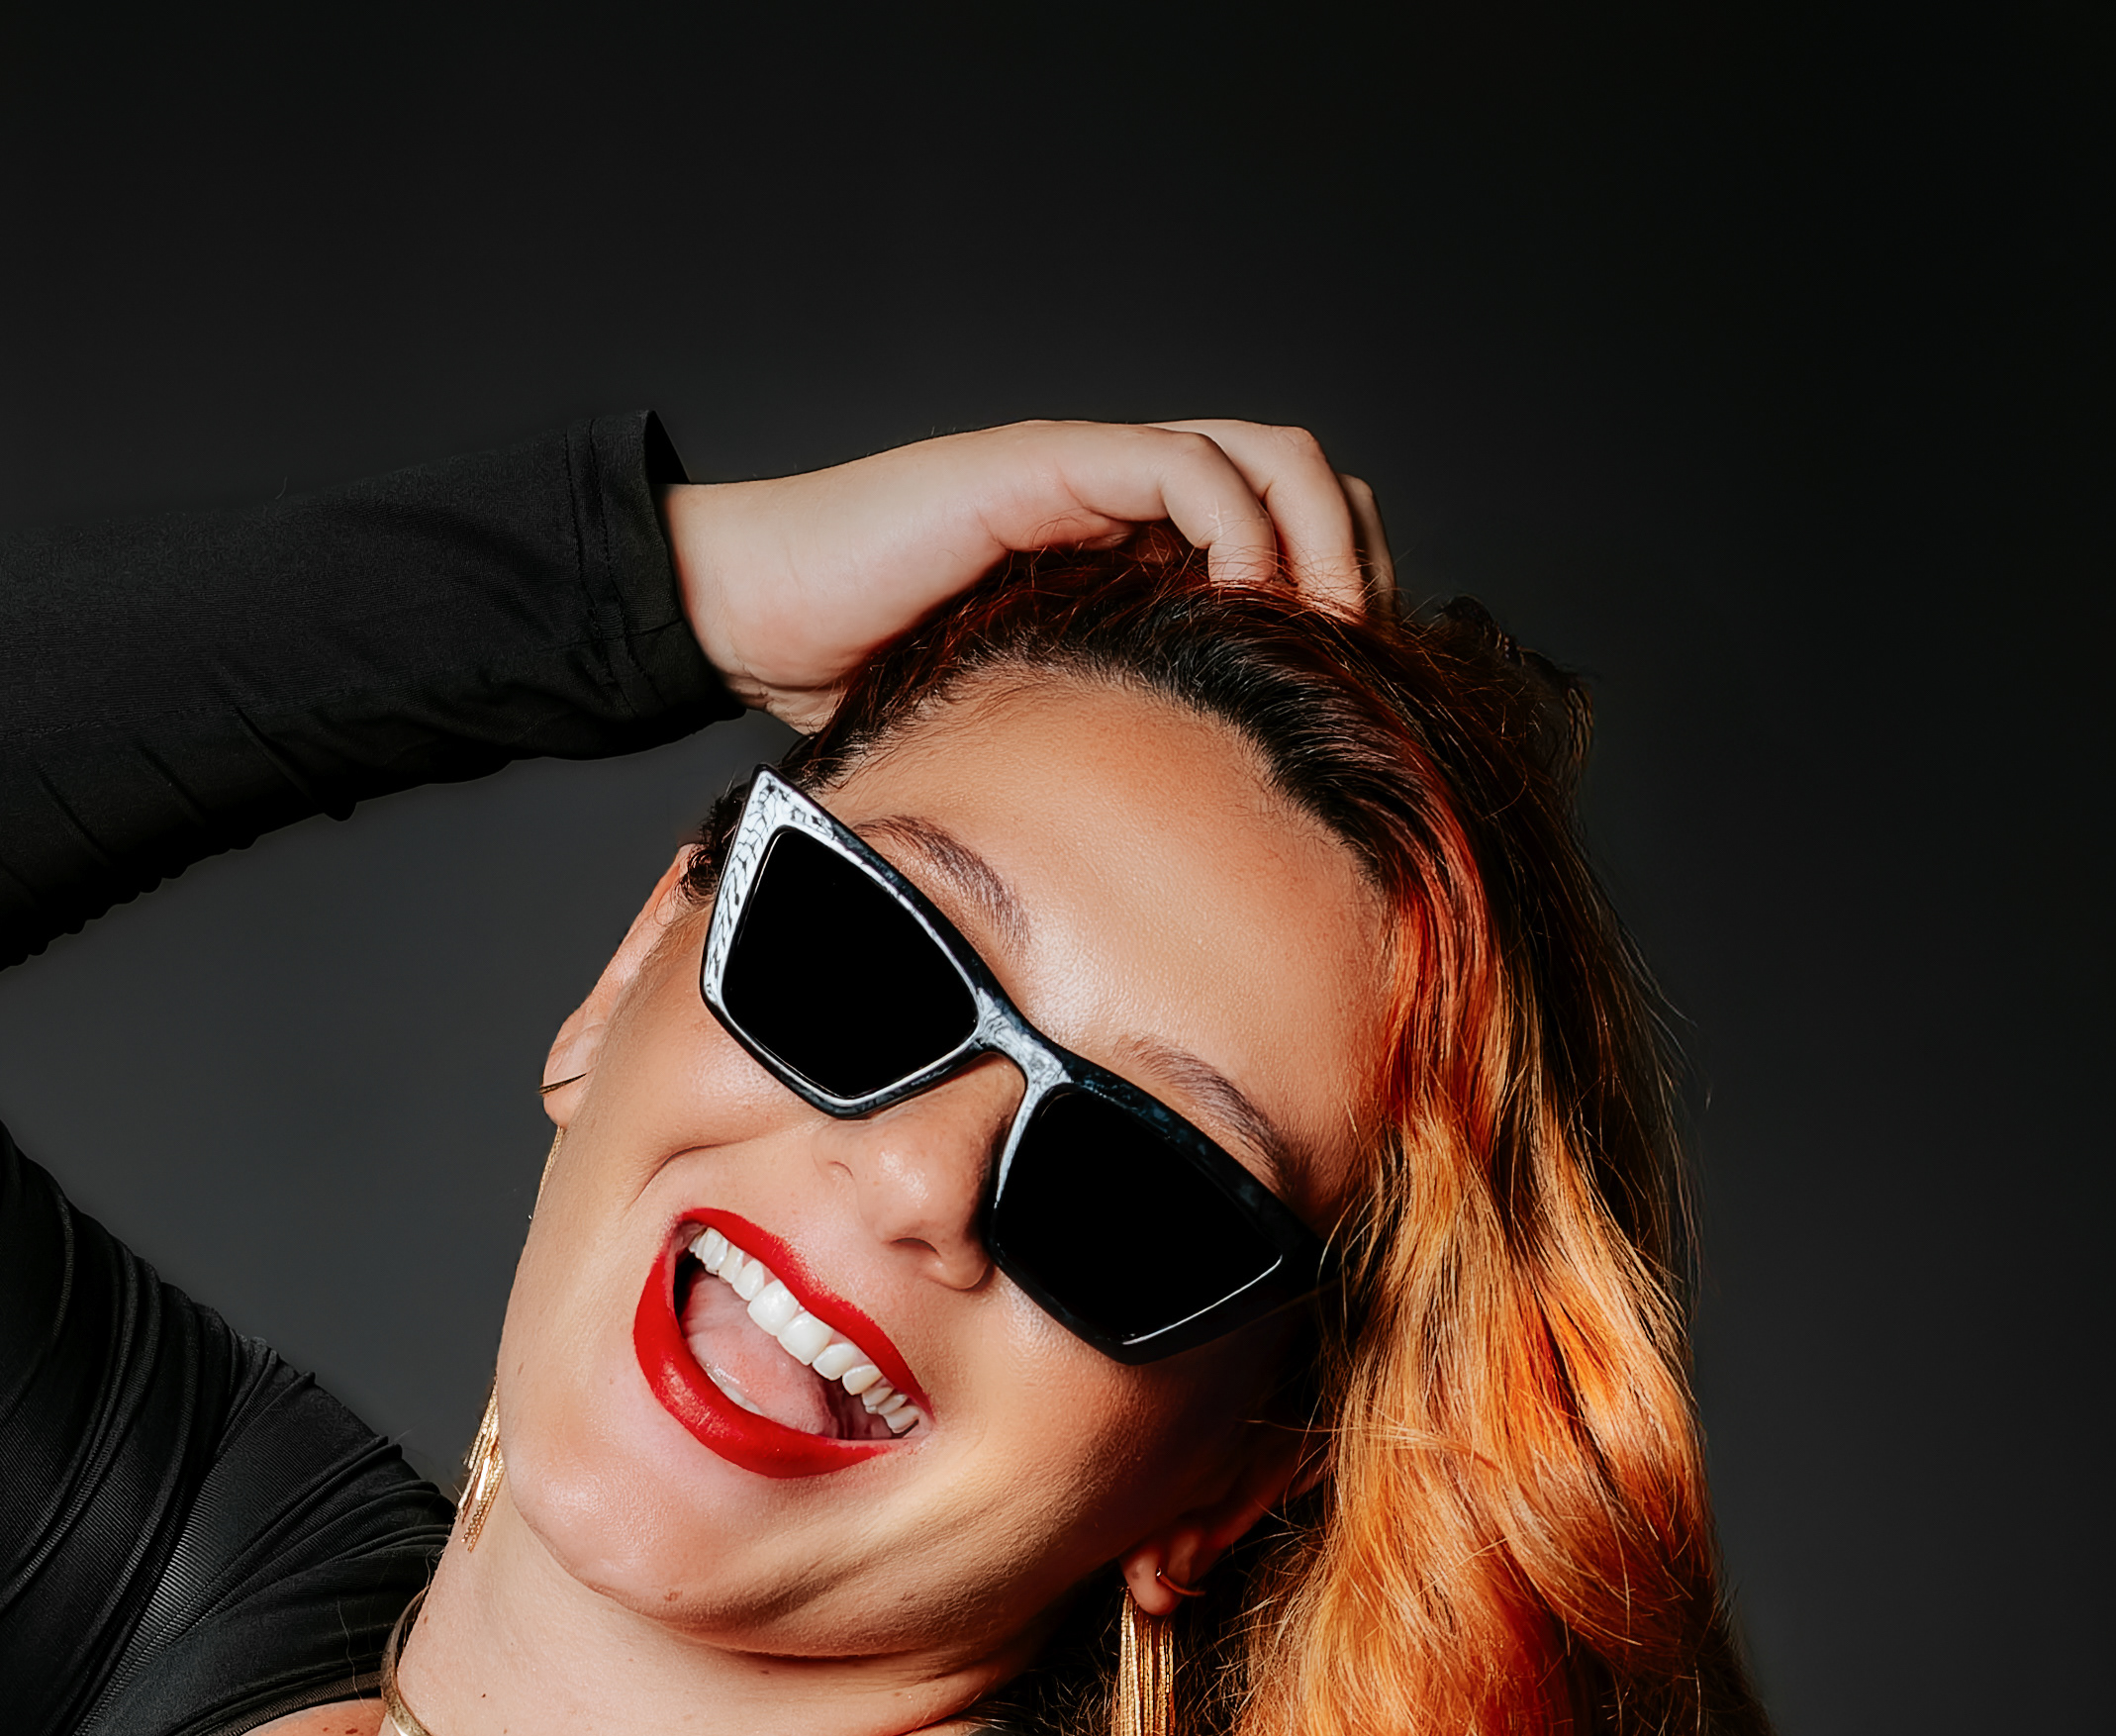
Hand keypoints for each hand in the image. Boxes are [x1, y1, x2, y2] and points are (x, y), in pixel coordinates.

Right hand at [668, 417, 1393, 731]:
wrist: (747, 611)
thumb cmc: (846, 684)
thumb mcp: (1010, 741)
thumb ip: (1084, 762)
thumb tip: (1164, 892)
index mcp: (1129, 559)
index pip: (1288, 544)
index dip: (1339, 611)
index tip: (1356, 710)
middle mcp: (1127, 502)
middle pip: (1309, 490)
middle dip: (1360, 571)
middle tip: (1369, 677)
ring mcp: (1095, 474)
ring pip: (1274, 463)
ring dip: (1324, 546)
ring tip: (1330, 640)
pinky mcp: (1054, 465)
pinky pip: (1190, 472)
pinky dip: (1244, 531)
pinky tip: (1247, 610)